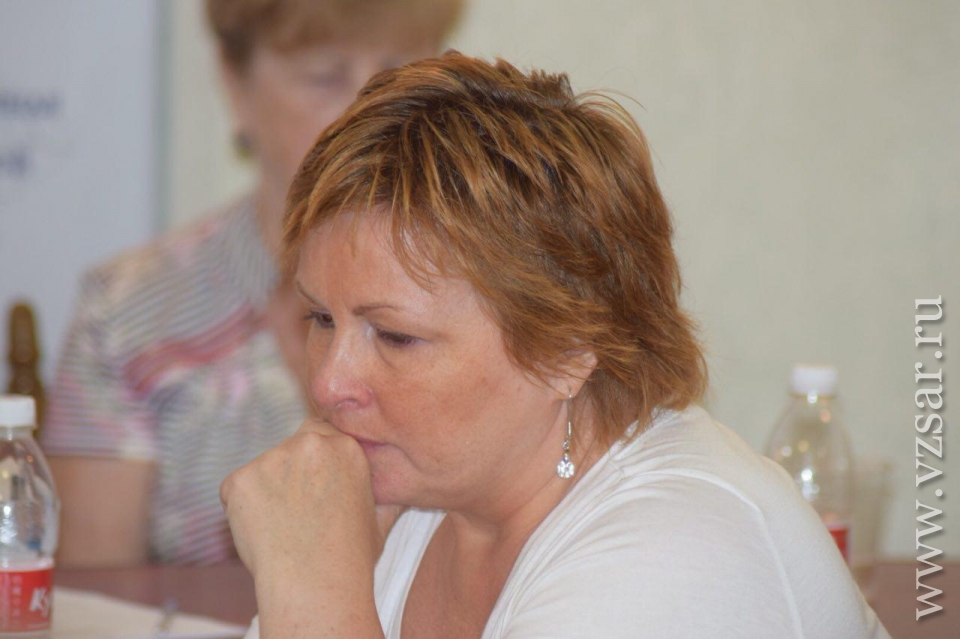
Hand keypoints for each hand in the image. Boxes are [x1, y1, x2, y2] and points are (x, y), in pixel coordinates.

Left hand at [220, 419, 379, 602]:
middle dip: (292, 470)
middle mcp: (309, 444)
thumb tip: (400, 490)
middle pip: (293, 446)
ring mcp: (271, 459)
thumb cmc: (351, 558)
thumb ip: (387, 494)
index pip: (323, 433)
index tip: (314, 485)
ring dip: (268, 489)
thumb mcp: (382, 518)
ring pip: (264, 468)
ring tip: (282, 529)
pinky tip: (262, 533)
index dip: (317, 460)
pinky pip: (237, 489)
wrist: (315, 585)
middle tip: (297, 509)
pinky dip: (243, 508)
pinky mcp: (240, 480)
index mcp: (346, 447)